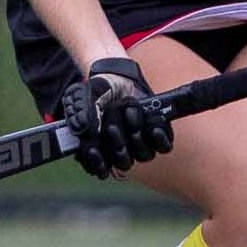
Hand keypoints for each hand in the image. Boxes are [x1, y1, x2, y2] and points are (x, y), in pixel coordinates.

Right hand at [59, 57, 174, 178]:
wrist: (118, 77)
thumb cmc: (99, 92)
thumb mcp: (85, 96)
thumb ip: (83, 113)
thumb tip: (86, 132)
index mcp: (99, 149)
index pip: (98, 168)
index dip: (98, 164)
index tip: (94, 150)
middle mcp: (120, 151)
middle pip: (124, 163)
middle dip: (118, 146)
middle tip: (111, 127)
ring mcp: (139, 144)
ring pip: (143, 155)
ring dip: (137, 136)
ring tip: (130, 114)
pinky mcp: (156, 135)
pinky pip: (164, 147)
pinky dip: (159, 139)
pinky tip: (154, 129)